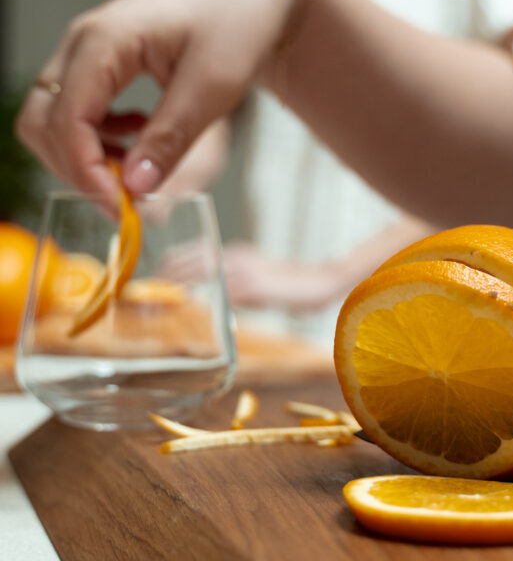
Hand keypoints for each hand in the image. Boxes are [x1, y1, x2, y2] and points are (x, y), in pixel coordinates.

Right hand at [16, 0, 301, 199]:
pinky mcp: (102, 61)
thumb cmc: (240, 18)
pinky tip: (141, 139)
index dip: (87, 174)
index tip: (124, 209)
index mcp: (104, 41)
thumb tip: (134, 187)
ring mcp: (89, 50)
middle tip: (128, 201)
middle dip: (77, 170)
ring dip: (86, 156)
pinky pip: (75, 109)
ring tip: (140, 168)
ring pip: (53, 119)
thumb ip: (171, 138)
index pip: (66, 122)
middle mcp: (84, 42)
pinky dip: (98, 138)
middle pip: (42, 123)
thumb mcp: (213, 86)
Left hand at [163, 239, 343, 312]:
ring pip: (198, 272)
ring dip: (174, 286)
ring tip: (154, 301)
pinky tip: (187, 306)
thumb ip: (232, 291)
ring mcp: (243, 268)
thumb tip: (209, 305)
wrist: (322, 282)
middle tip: (143, 298)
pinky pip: (218, 290)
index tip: (149, 286)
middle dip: (162, 279)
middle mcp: (235, 256)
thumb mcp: (255, 287)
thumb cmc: (290, 288)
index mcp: (233, 254)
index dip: (166, 270)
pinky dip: (200, 298)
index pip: (189, 255)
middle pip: (187, 262)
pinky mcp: (253, 285)